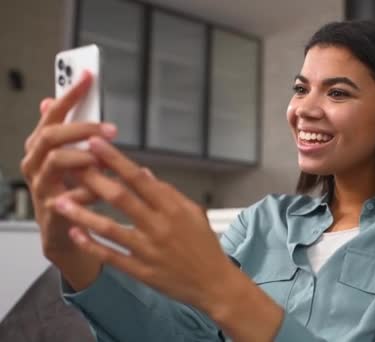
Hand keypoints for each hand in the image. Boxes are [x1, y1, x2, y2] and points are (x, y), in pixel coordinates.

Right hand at [20, 71, 115, 287]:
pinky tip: (105, 189)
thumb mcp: (71, 159)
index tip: (88, 75)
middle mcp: (35, 165)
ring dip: (82, 156)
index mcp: (41, 148)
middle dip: (80, 128)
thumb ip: (68, 132)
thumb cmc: (70, 192)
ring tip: (104, 157)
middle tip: (110, 128)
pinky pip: (69, 197)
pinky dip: (89, 191)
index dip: (69, 95)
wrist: (66, 237)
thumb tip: (54, 98)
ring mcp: (41, 188)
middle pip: (49, 135)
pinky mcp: (53, 212)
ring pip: (54, 162)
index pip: (52, 114)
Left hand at [53, 137, 284, 340]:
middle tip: (70, 165)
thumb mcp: (193, 212)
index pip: (139, 178)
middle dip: (92, 179)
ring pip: (109, 228)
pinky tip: (75, 234)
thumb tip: (144, 173)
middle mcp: (159, 226)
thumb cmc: (205, 246)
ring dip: (82, 214)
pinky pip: (111, 256)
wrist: (214, 283)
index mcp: (173, 208)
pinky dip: (91, 245)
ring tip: (59, 201)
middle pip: (120, 198)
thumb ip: (168, 193)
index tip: (96, 144)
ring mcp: (148, 250)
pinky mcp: (141, 270)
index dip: (115, 160)